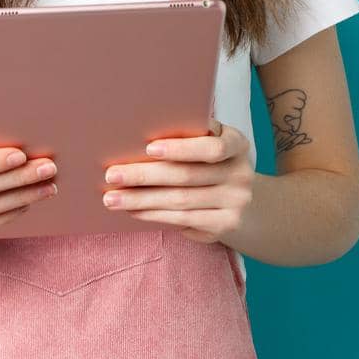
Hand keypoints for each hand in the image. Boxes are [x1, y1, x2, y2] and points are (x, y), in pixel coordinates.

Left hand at [100, 116, 252, 243]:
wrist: (246, 203)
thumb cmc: (213, 163)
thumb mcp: (210, 143)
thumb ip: (189, 135)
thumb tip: (136, 133)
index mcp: (237, 144)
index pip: (212, 147)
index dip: (181, 148)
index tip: (148, 148)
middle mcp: (241, 173)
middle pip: (186, 176)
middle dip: (144, 175)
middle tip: (112, 176)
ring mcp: (236, 202)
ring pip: (180, 201)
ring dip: (141, 200)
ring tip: (112, 198)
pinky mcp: (225, 225)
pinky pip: (183, 220)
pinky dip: (154, 215)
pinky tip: (133, 211)